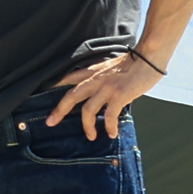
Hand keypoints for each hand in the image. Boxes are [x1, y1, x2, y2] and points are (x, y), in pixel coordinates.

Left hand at [48, 43, 163, 138]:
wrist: (149, 57)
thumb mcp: (111, 67)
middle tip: (51, 122)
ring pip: (88, 110)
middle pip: (71, 96)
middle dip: (59, 111)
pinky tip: (112, 133)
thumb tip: (100, 92)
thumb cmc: (134, 62)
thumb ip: (102, 78)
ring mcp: (107, 87)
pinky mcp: (120, 95)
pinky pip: (109, 115)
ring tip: (91, 136)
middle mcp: (96, 79)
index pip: (69, 78)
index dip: (55, 86)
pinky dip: (109, 127)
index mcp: (93, 71)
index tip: (43, 95)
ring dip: (87, 126)